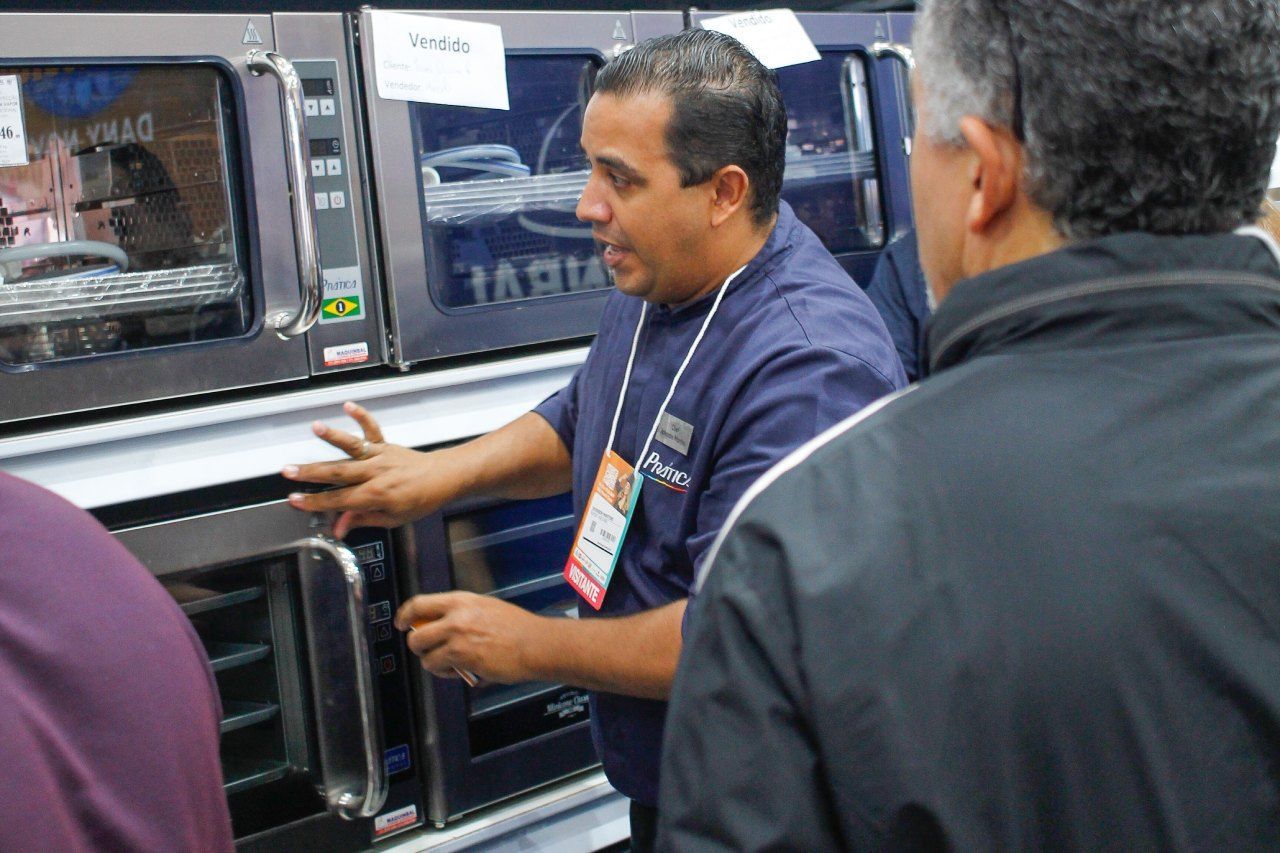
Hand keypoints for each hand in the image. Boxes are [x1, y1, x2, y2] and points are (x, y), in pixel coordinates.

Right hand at [282, 401, 456, 537]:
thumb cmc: (421, 499)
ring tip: (316, 428)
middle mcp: (375, 473)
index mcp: (376, 495)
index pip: (338, 500)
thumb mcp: (392, 519)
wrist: (443, 478)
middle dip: (311, 473)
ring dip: (333, 437)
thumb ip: (363, 520)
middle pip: (338, 473)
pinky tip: (349, 406)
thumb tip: (339, 527)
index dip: (314, 502)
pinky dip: (361, 416)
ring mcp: (380, 456)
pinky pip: (372, 429)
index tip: (295, 500)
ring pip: (352, 447)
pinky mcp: (386, 445)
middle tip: (289, 471)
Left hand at [395, 592, 540, 684]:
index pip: (420, 603)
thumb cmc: (517, 629)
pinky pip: (439, 667)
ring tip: (448, 664)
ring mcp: (457, 637)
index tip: (401, 623)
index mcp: (462, 601)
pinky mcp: (462, 657)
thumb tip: (442, 626)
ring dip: (432, 662)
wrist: (535, 644)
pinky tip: (460, 671)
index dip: (405, 614)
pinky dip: (445, 673)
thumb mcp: (486, 608)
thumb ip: (462, 614)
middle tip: (427, 650)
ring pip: (425, 654)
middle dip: (417, 646)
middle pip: (416, 634)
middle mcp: (456, 616)